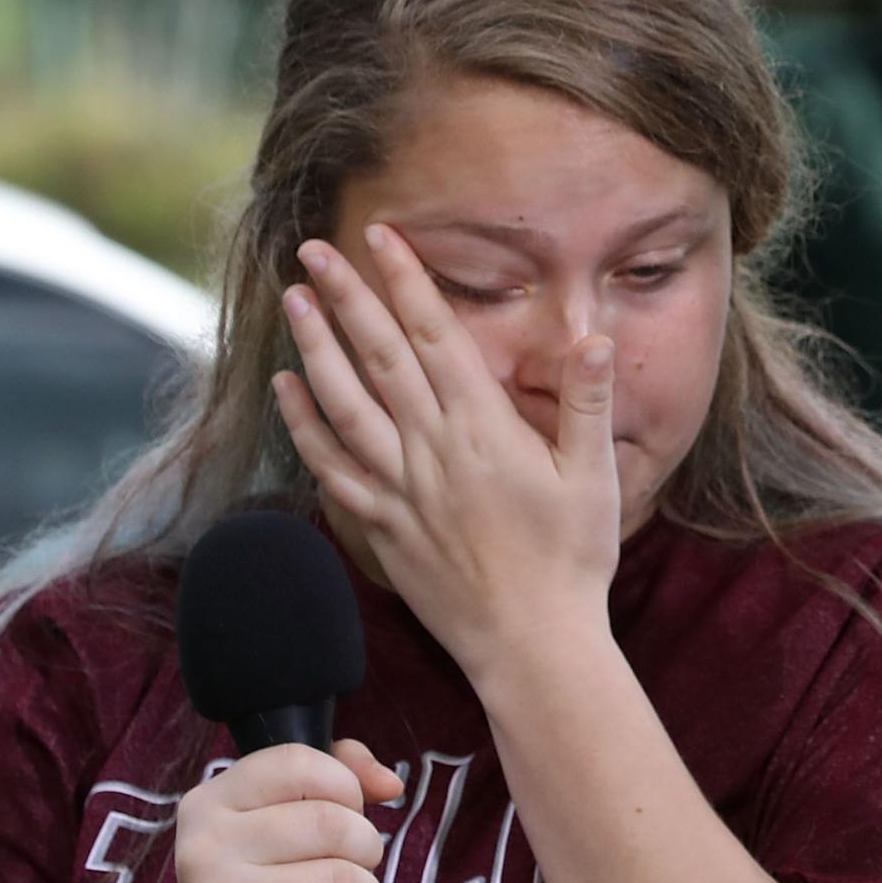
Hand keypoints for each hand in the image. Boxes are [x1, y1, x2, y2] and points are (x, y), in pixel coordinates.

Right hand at [170, 740, 403, 882]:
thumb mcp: (283, 817)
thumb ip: (339, 773)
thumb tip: (389, 784)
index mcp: (210, 804)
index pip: (299, 763)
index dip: (344, 785)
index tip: (347, 809)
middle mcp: (206, 850)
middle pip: (333, 824)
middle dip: (366, 849)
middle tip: (351, 870)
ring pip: (345, 881)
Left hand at [271, 226, 620, 681]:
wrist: (530, 644)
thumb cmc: (572, 560)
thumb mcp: (595, 476)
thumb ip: (588, 402)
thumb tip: (594, 336)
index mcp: (484, 429)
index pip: (435, 337)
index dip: (406, 282)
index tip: (382, 238)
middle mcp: (431, 450)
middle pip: (378, 357)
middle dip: (345, 297)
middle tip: (314, 250)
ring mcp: (399, 488)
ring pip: (343, 403)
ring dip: (315, 347)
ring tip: (294, 300)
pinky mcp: (381, 525)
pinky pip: (330, 465)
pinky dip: (303, 423)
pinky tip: (286, 390)